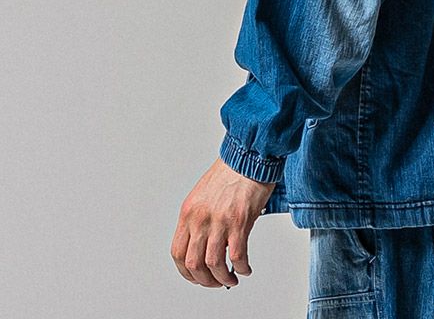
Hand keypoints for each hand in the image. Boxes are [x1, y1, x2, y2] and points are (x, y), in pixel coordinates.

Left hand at [171, 156, 276, 287]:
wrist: (249, 156)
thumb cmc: (231, 172)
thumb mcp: (204, 195)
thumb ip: (200, 219)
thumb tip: (205, 244)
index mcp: (189, 212)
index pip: (178, 253)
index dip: (186, 272)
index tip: (196, 276)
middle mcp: (200, 218)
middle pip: (193, 264)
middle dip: (204, 280)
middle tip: (215, 282)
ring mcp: (219, 221)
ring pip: (213, 264)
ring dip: (223, 278)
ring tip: (231, 278)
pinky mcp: (239, 221)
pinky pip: (237, 256)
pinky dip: (241, 268)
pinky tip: (245, 268)